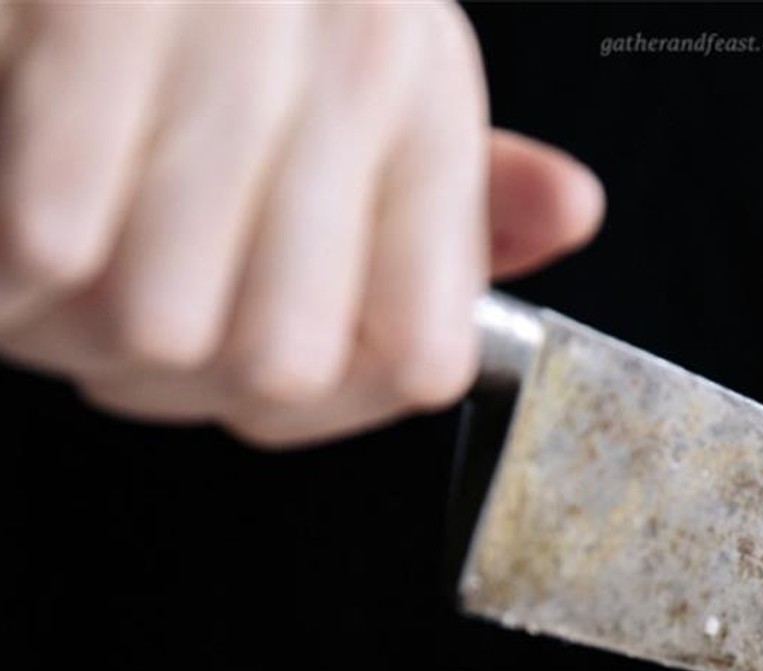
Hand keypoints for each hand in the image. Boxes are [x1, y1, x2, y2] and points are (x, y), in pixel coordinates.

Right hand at [0, 2, 603, 446]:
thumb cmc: (201, 10)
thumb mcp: (355, 81)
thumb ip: (453, 187)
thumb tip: (570, 210)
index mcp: (422, 95)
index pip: (426, 360)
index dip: (329, 403)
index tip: (263, 367)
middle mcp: (357, 56)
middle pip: (283, 369)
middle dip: (180, 375)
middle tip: (130, 305)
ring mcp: (232, 25)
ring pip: (162, 330)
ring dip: (76, 329)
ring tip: (58, 254)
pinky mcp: (99, 4)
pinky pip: (51, 248)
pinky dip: (10, 281)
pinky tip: (16, 237)